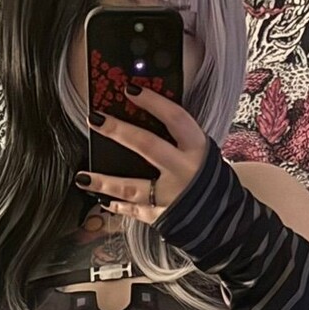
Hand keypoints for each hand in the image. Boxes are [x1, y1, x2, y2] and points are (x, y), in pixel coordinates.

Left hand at [78, 85, 209, 223]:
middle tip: (95, 119)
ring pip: (132, 188)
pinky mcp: (162, 218)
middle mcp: (184, 171)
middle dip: (119, 132)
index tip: (130, 89)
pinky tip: (103, 201)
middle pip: (148, 146)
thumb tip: (145, 114)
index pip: (175, 118)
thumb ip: (179, 138)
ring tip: (82, 177)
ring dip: (105, 182)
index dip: (153, 102)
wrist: (226, 220)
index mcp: (197, 149)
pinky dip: (118, 207)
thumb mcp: (202, 153)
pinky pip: (135, 212)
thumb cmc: (209, 180)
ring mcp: (171, 197)